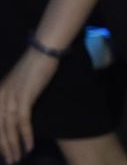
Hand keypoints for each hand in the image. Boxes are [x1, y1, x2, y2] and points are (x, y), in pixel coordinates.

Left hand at [0, 49, 57, 164]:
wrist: (43, 52)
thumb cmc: (34, 66)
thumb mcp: (18, 83)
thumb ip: (13, 97)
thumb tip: (15, 113)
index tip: (4, 152)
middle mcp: (0, 98)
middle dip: (4, 147)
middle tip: (10, 161)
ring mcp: (10, 98)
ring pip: (9, 129)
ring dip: (14, 146)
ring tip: (17, 158)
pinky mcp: (23, 98)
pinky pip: (23, 122)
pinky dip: (25, 136)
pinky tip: (29, 146)